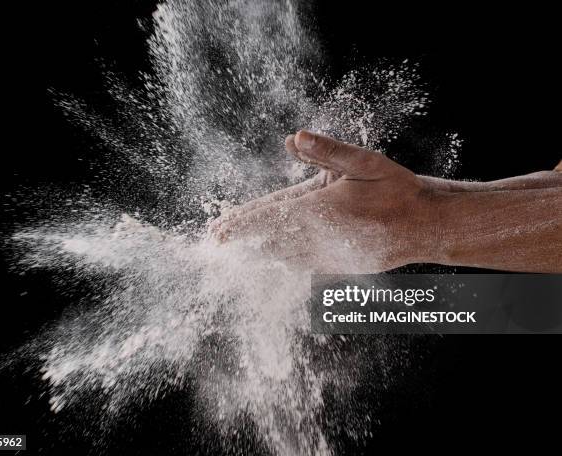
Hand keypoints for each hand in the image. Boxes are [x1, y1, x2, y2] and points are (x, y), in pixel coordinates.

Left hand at [211, 130, 437, 272]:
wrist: (424, 227)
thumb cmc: (395, 190)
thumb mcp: (364, 162)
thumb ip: (327, 151)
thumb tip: (293, 138)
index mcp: (321, 209)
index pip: (269, 216)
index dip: (241, 223)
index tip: (217, 230)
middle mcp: (319, 237)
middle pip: (269, 240)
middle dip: (242, 240)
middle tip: (216, 242)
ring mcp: (327, 257)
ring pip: (281, 257)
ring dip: (256, 253)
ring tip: (236, 253)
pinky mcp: (336, 268)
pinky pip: (300, 267)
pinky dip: (280, 263)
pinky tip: (271, 261)